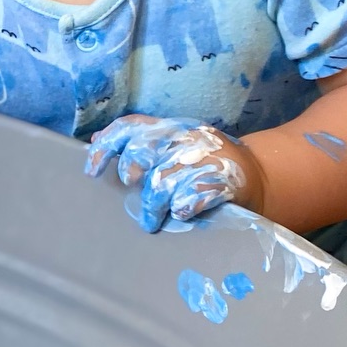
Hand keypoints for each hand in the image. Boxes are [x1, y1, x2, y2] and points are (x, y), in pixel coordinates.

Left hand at [85, 115, 259, 232]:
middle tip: (131, 188)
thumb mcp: (171, 143)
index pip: (129, 126)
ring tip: (150, 221)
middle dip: (131, 170)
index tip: (90, 171)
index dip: (107, 145)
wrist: (256, 173)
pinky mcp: (221, 181)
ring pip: (162, 182)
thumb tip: (95, 141)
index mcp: (168, 127)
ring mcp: (203, 158)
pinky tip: (181, 213)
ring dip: (152, 206)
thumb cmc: (200, 161)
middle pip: (143, 149)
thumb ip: (136, 142)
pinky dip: (182, 208)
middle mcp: (183, 138)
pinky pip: (191, 199)